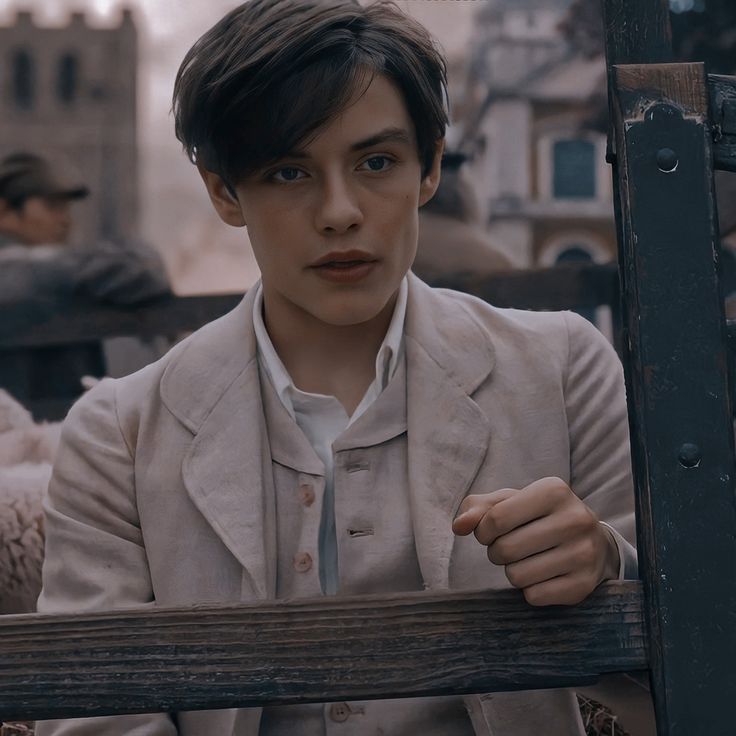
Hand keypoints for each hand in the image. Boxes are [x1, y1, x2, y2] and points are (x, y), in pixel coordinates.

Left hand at [452, 477, 619, 605]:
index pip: (496, 518)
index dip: (483, 530)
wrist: (592, 542)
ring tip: (527, 559)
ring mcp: (584, 553)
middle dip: (497, 551)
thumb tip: (458, 526)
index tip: (491, 532)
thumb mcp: (510, 502)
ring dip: (512, 571)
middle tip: (510, 547)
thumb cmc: (539, 517)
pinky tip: (543, 575)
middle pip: (505, 549)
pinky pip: (534, 596)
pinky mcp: (584, 584)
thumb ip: (477, 508)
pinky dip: (530, 589)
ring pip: (517, 576)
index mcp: (554, 490)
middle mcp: (575, 519)